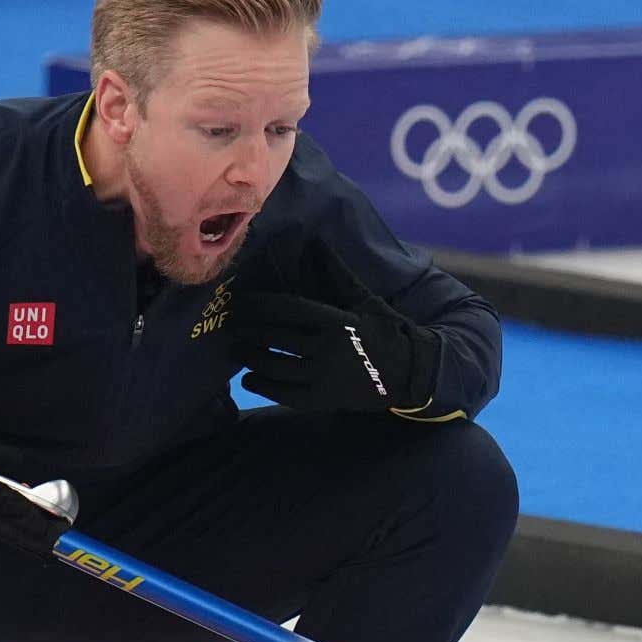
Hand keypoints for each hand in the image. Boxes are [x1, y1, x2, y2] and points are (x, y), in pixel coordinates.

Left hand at [232, 242, 437, 412]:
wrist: (410, 372)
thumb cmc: (385, 329)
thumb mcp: (363, 298)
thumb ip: (335, 272)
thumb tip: (314, 242)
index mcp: (336, 320)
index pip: (288, 309)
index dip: (261, 305)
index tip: (241, 301)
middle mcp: (327, 349)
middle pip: (276, 337)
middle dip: (250, 330)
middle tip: (231, 325)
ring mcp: (324, 377)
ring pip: (277, 366)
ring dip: (252, 357)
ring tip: (237, 349)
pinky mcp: (324, 399)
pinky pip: (285, 394)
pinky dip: (263, 386)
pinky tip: (248, 379)